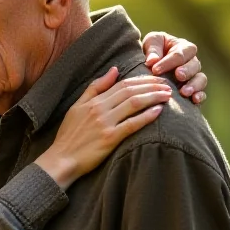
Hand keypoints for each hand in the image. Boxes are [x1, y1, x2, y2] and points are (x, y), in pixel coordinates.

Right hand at [35, 67, 170, 189]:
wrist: (61, 159)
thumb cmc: (69, 135)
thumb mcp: (77, 106)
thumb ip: (95, 87)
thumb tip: (114, 70)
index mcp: (92, 101)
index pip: (121, 84)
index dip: (141, 80)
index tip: (156, 78)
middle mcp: (99, 109)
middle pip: (130, 91)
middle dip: (152, 86)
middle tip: (167, 84)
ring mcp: (105, 123)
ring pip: (134, 103)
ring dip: (153, 97)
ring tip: (167, 95)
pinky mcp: (110, 138)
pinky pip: (132, 124)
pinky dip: (147, 116)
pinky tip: (158, 111)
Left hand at [142, 31, 206, 103]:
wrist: (151, 64)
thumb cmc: (153, 50)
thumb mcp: (151, 43)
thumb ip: (152, 49)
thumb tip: (152, 60)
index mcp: (183, 47)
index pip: (180, 54)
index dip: (169, 62)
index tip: (155, 70)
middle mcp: (192, 61)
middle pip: (195, 65)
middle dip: (187, 71)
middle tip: (178, 76)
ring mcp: (194, 76)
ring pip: (201, 79)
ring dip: (194, 85)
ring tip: (184, 92)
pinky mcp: (194, 90)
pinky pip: (202, 93)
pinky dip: (200, 96)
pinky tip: (194, 100)